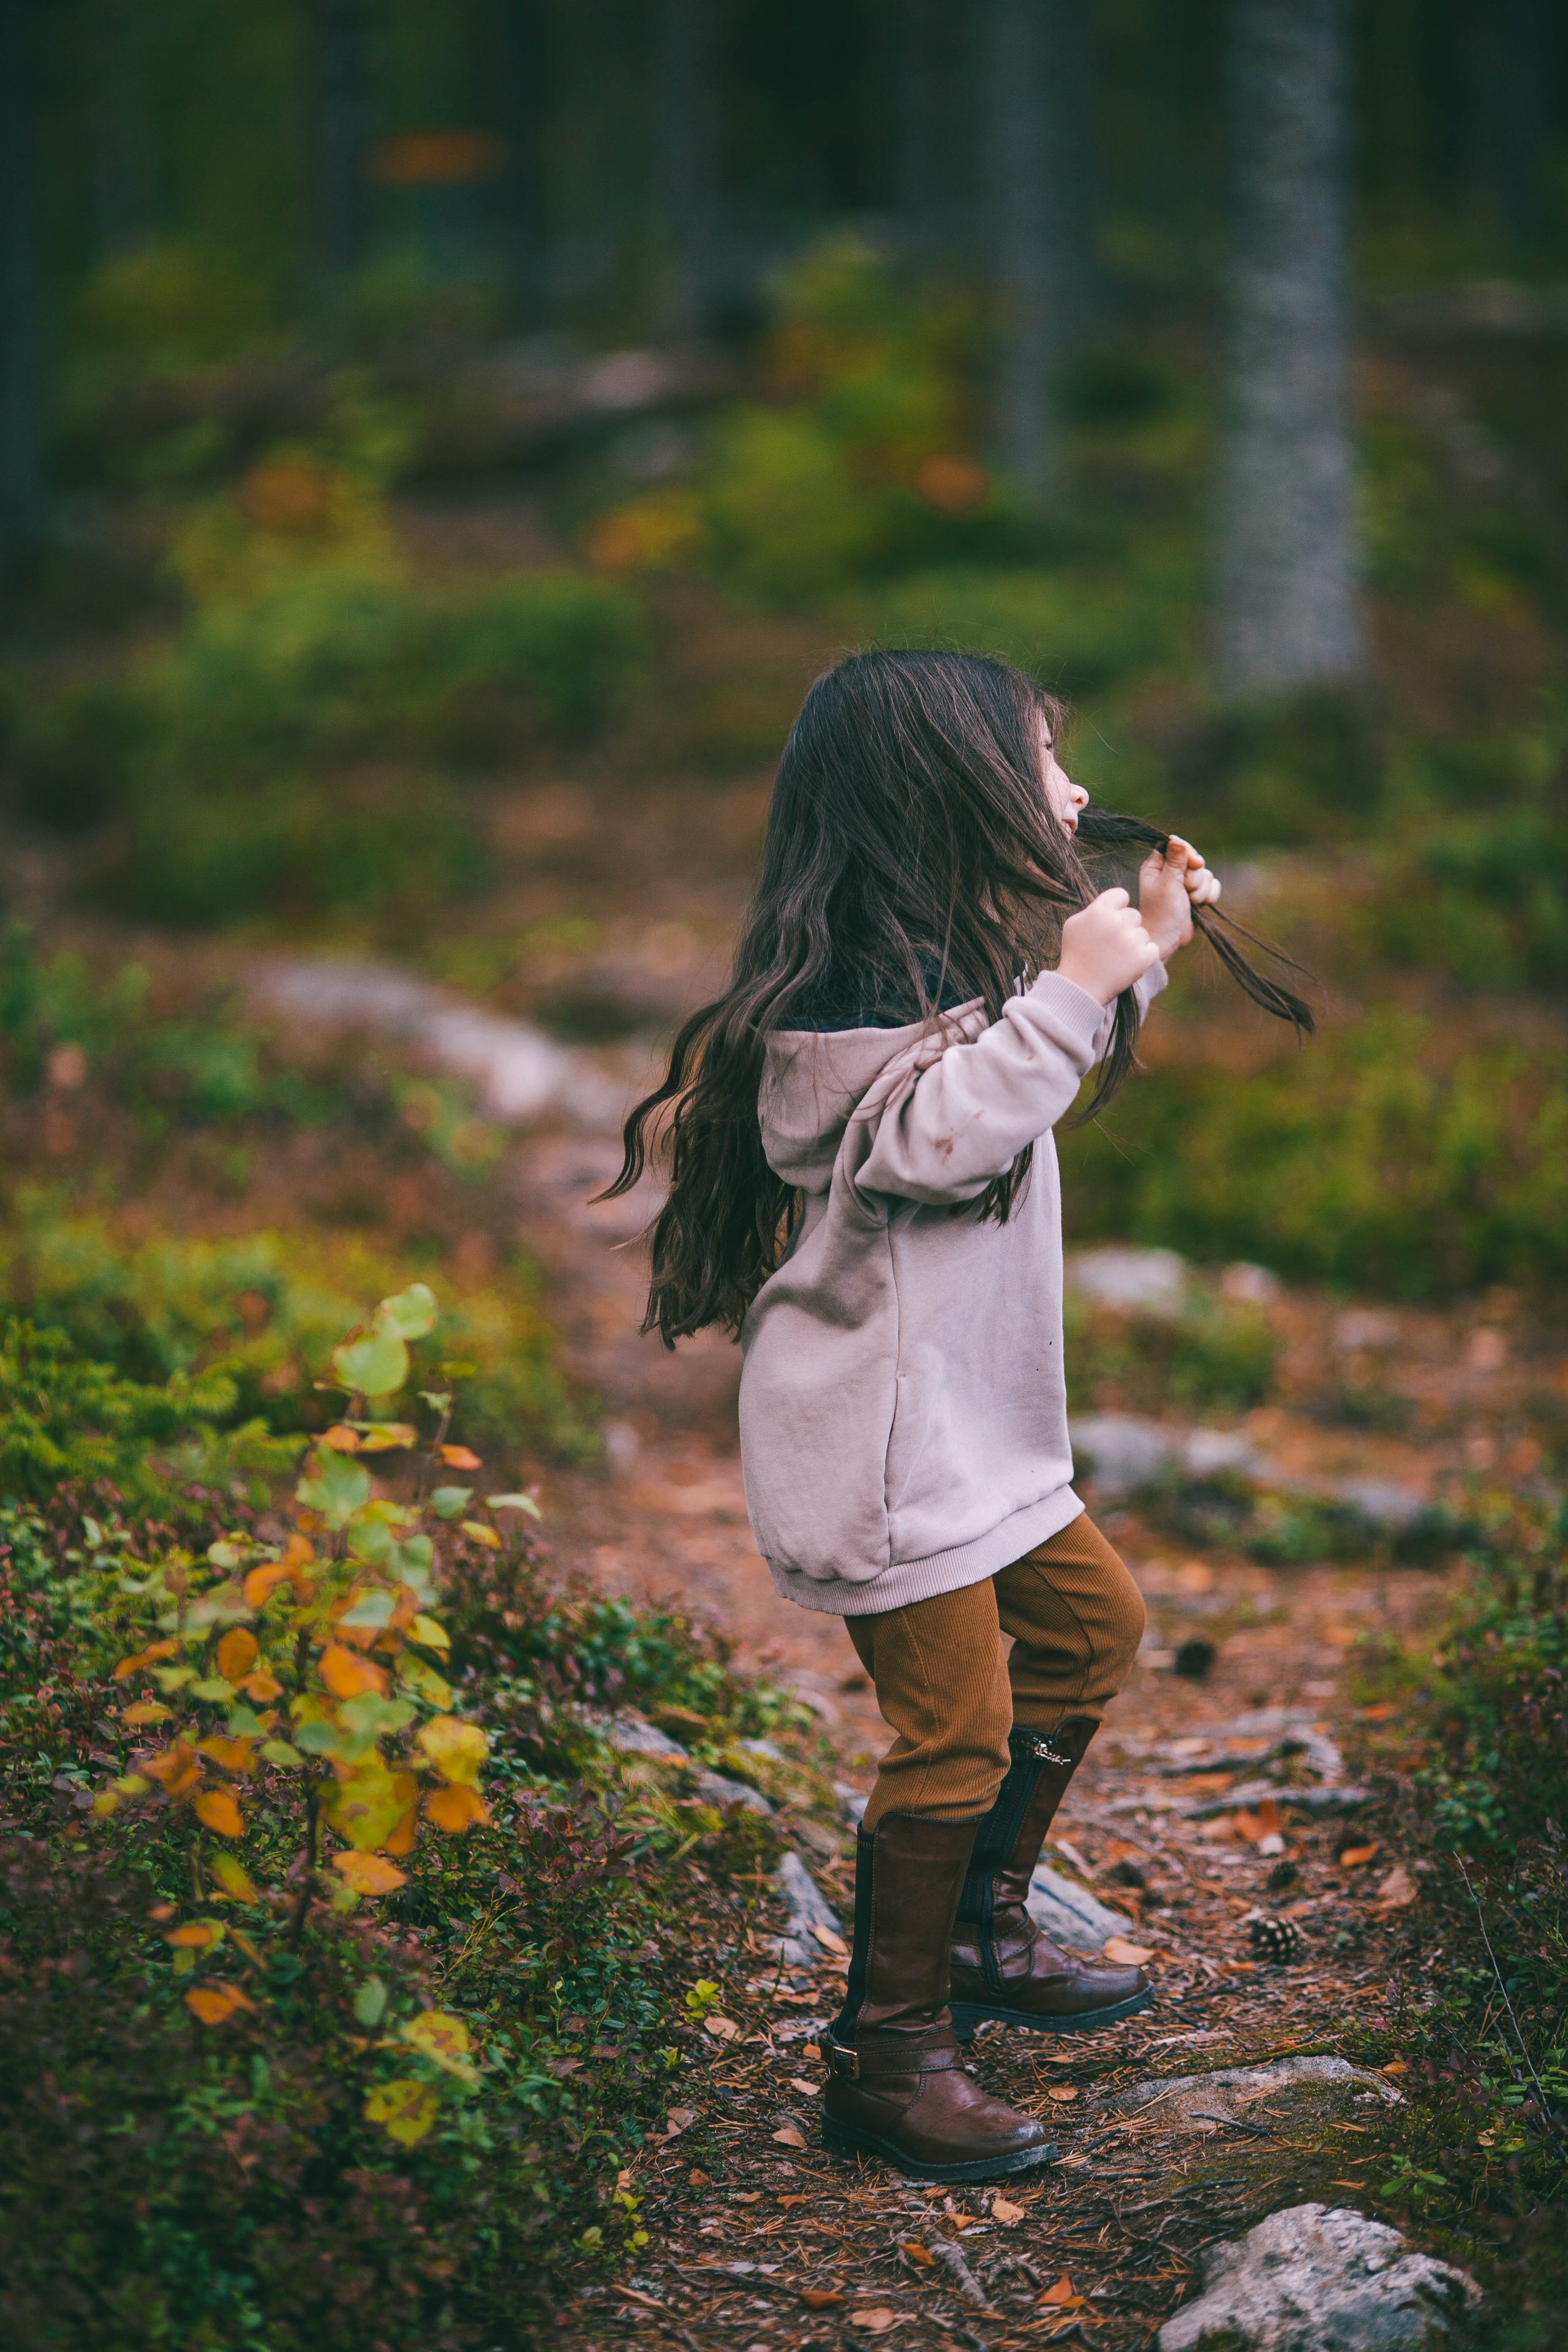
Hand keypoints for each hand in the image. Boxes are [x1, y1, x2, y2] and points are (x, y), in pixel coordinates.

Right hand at [1058, 887, 1160, 1005]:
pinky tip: (1128, 964)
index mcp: (1100, 911)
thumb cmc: (1076, 954)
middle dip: (1126, 927)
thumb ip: (1095, 909)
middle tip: (1111, 945)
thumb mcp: (1075, 924)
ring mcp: (1132, 940)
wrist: (1080, 987)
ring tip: (1116, 958)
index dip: (1118, 907)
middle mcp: (1117, 922)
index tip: (1111, 920)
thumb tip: (1112, 903)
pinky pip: (1152, 949)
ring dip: (1134, 943)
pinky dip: (1144, 957)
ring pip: (1143, 933)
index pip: (1121, 895)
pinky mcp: (1144, 958)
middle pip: (1134, 915)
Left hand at [1137, 834, 1220, 961]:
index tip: (1194, 864)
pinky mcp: (1197, 895)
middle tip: (1186, 889)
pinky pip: (1213, 885)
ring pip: (1205, 873)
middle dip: (1195, 876)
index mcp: (1157, 866)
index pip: (1176, 845)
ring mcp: (1185, 884)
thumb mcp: (1168, 884)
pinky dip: (1210, 895)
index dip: (1188, 852)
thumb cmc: (1161, 913)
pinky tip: (1201, 905)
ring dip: (1201, 889)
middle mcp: (1171, 872)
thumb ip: (1175, 862)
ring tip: (1191, 901)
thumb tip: (1176, 839)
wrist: (1167, 940)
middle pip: (1194, 859)